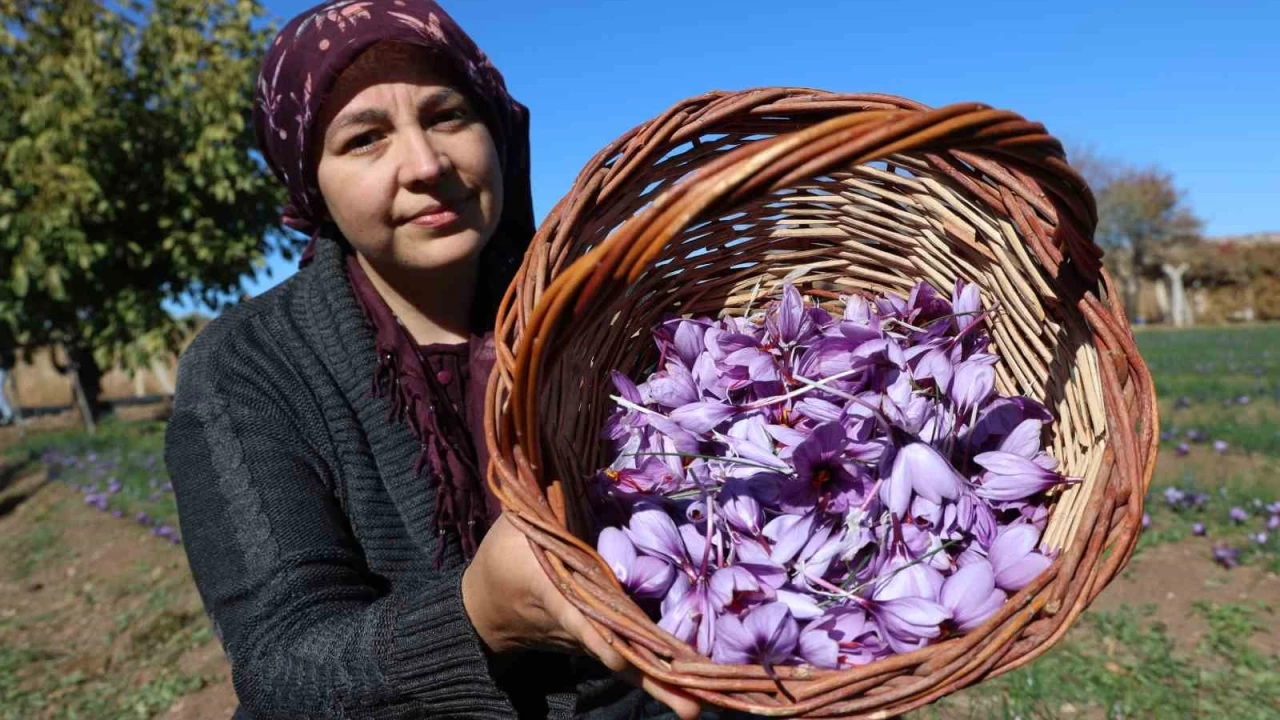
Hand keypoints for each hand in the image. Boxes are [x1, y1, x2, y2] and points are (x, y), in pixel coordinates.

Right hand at [462, 514, 700, 719]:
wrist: (485, 610)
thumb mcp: (518, 520)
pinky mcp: (599, 646)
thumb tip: (573, 456)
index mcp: (550, 589)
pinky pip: (632, 662)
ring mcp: (588, 641)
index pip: (574, 613)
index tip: (614, 656)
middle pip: (616, 652)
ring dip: (662, 687)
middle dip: (650, 679)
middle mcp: (574, 623)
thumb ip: (549, 498)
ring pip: (629, 664)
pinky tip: (693, 698)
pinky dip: (659, 677)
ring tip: (698, 710)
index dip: (594, 634)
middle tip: (690, 707)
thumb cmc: (504, 555)